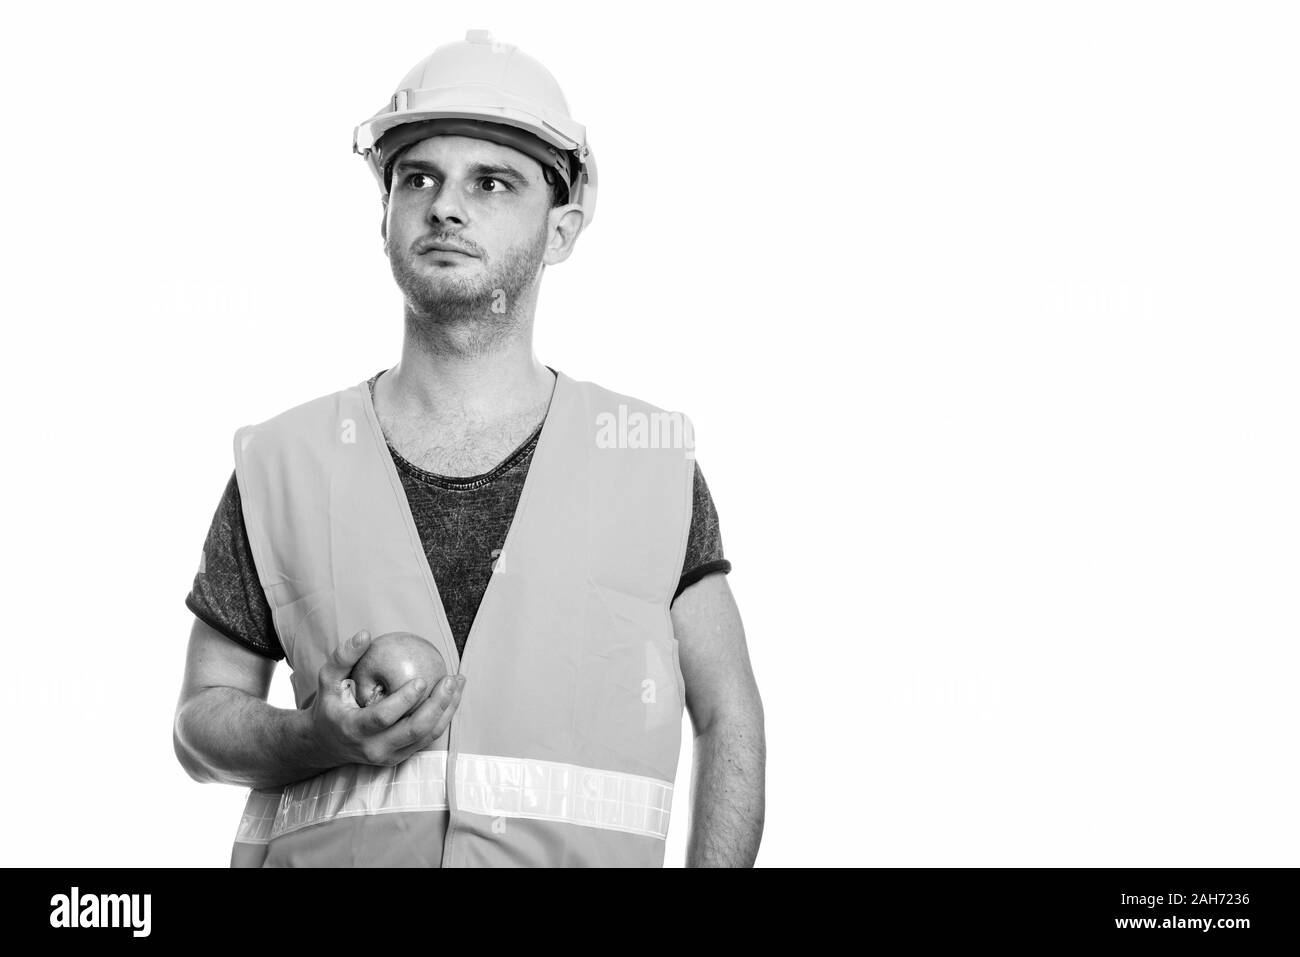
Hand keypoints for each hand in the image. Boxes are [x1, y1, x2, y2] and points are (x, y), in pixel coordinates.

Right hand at [309, 629, 464, 767]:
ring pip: (426, 736)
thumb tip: (365, 634)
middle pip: (413, 730)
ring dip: (447, 710)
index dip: (404, 700)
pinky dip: (443, 717)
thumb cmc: (329, 705)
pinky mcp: (400, 757)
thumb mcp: (328, 680)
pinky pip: (428, 738)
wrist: (326, 744)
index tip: (422, 680)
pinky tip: (452, 695)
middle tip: (450, 679)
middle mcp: (373, 748)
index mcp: (354, 729)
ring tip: (458, 683)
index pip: (383, 717)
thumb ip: (344, 657)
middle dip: (437, 705)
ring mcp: (389, 756)